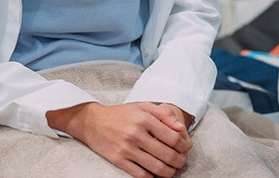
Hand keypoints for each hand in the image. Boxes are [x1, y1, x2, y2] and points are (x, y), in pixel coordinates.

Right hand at [47, 101, 192, 177]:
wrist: (92, 122)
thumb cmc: (121, 114)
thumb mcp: (143, 107)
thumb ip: (164, 115)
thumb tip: (181, 128)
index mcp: (144, 119)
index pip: (172, 137)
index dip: (184, 146)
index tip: (186, 148)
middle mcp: (135, 134)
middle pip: (167, 154)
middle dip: (179, 161)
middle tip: (181, 162)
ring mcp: (126, 149)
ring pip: (156, 168)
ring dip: (169, 172)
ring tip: (172, 170)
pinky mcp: (118, 160)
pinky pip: (140, 175)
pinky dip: (152, 177)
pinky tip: (156, 174)